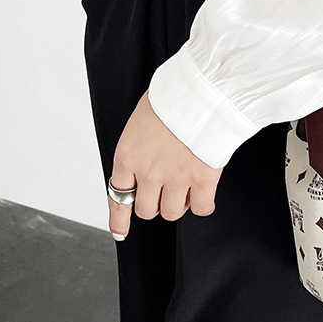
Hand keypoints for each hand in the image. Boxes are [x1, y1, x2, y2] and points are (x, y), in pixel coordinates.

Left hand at [108, 93, 222, 239]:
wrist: (201, 90)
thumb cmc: (174, 95)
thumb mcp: (143, 117)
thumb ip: (141, 143)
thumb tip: (148, 151)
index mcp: (128, 155)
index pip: (117, 196)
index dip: (119, 218)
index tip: (121, 231)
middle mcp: (148, 172)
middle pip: (146, 210)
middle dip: (155, 203)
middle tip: (166, 190)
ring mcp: (175, 178)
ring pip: (171, 212)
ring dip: (178, 203)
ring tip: (187, 187)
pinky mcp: (202, 179)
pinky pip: (201, 207)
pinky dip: (203, 204)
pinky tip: (205, 194)